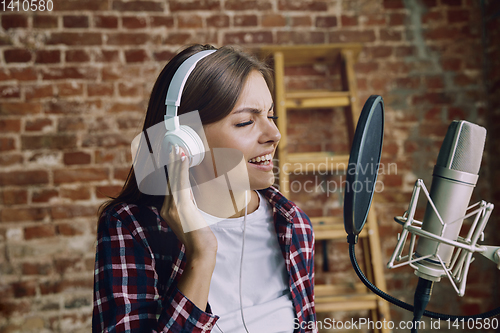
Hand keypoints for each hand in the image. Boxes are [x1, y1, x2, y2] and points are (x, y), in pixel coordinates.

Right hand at [160, 144, 216, 261]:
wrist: (201, 251)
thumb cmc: (199, 237)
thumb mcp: (191, 217)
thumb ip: (187, 204)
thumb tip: (189, 192)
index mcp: (168, 210)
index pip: (168, 186)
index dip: (170, 170)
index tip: (172, 157)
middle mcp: (167, 208)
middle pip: (168, 180)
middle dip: (170, 162)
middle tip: (171, 146)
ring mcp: (172, 207)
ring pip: (174, 179)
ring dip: (176, 162)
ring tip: (176, 148)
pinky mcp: (181, 206)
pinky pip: (181, 183)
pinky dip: (182, 169)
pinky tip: (183, 158)